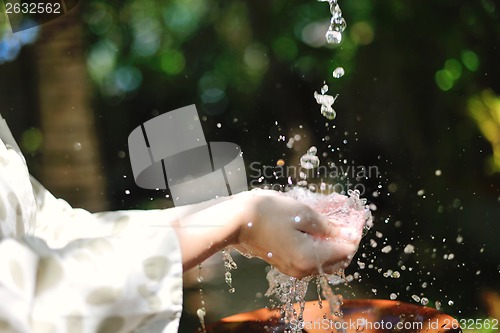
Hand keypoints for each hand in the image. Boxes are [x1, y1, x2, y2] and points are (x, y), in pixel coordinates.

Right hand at [233, 190, 361, 277]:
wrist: (237, 221)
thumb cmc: (270, 213)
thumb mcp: (304, 214)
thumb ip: (329, 227)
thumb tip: (350, 235)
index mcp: (310, 258)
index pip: (346, 250)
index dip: (353, 234)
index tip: (353, 217)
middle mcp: (304, 269)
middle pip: (338, 261)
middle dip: (345, 241)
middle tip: (345, 220)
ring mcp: (294, 269)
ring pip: (325, 261)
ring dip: (333, 244)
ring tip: (331, 222)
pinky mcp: (286, 264)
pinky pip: (311, 259)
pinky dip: (319, 246)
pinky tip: (316, 229)